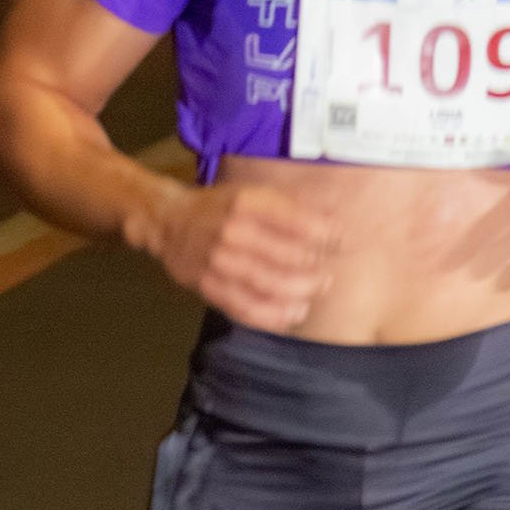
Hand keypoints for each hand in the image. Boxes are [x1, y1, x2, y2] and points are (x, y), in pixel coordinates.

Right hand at [154, 183, 338, 329]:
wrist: (168, 221)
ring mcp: (220, 262)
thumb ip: (290, 208)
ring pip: (270, 285)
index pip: (297, 221)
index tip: (341, 242)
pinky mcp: (209, 286)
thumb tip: (334, 226)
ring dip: (300, 293)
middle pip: (288, 257)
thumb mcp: (252, 193)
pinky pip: (246, 308)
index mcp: (247, 203)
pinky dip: (273, 316)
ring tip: (314, 295)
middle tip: (327, 276)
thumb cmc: (218, 207)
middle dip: (315, 269)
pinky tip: (292, 315)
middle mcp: (233, 231)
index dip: (326, 235)